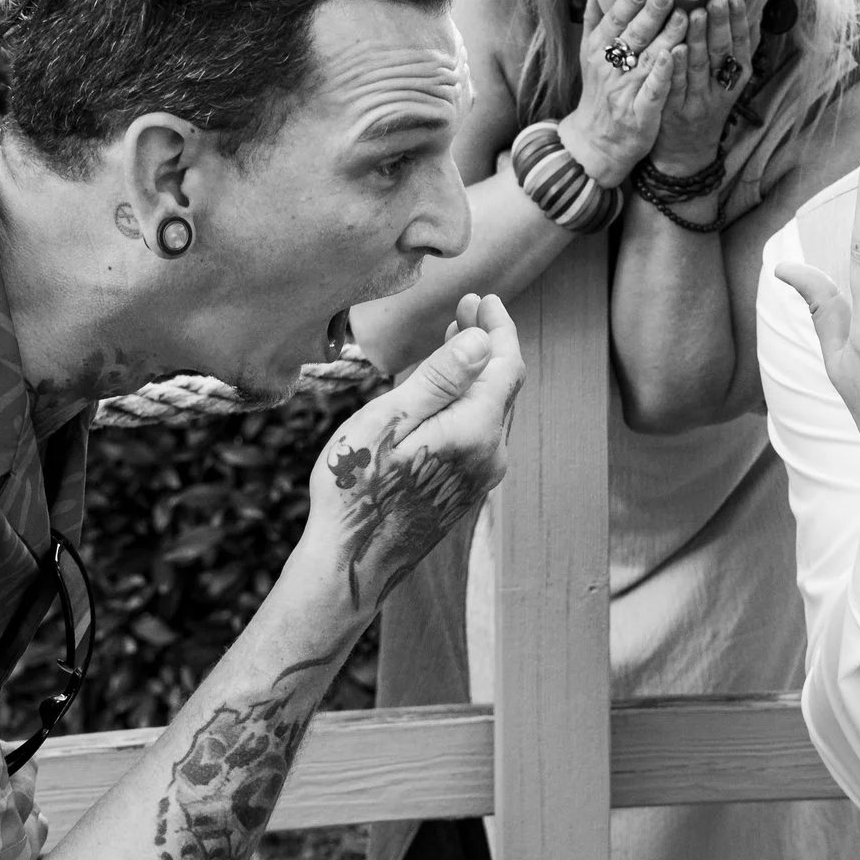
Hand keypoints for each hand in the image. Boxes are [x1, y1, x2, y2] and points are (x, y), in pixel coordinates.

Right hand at [306, 293, 525, 613]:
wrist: (354, 562)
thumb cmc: (356, 488)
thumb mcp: (389, 421)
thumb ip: (440, 379)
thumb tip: (483, 340)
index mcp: (475, 432)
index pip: (506, 365)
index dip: (498, 327)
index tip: (483, 297)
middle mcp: (491, 454)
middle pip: (504, 384)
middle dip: (490, 341)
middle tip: (470, 306)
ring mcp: (483, 474)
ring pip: (493, 407)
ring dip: (479, 369)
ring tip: (458, 334)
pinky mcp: (469, 487)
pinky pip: (480, 429)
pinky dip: (470, 398)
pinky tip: (447, 388)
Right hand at [562, 0, 690, 186]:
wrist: (597, 141)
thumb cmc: (600, 90)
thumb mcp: (589, 54)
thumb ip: (593, 19)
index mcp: (598, 49)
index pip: (614, 21)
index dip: (628, 3)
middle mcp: (610, 67)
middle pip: (632, 36)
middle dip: (649, 14)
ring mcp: (625, 91)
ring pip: (646, 60)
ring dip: (665, 38)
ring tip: (685, 17)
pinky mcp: (640, 113)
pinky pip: (652, 92)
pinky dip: (662, 75)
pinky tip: (673, 59)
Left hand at [647, 0, 759, 177]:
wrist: (686, 152)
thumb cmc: (705, 105)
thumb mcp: (726, 81)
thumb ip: (733, 51)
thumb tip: (748, 16)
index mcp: (735, 79)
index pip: (740, 46)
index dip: (738, 22)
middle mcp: (720, 90)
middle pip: (721, 54)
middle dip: (720, 25)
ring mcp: (697, 101)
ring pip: (699, 68)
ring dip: (698, 40)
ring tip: (696, 13)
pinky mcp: (674, 110)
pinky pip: (675, 86)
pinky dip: (675, 68)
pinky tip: (673, 48)